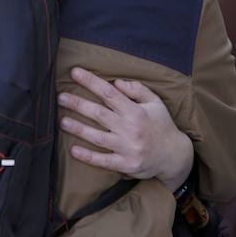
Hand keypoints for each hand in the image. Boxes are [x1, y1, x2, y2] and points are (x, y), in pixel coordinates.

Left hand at [58, 67, 193, 191]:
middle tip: (60, 97)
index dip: (91, 81)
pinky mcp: (126, 164)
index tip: (75, 72)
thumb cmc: (161, 125)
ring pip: (98, 137)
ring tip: (62, 120)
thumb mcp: (155, 103)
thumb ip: (137, 90)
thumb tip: (116, 82)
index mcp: (136, 111)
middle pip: (99, 114)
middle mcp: (131, 129)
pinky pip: (104, 161)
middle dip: (78, 104)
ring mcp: (128, 148)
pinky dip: (88, 156)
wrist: (175, 157)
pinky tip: (73, 150)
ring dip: (78, 129)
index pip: (110, 93)